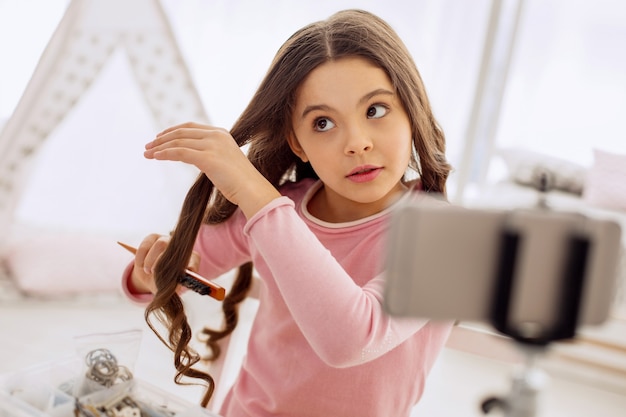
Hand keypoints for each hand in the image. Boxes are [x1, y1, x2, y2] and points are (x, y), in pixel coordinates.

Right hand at [130, 233, 200, 293]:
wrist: (150, 277)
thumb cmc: (164, 283)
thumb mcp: (170, 289)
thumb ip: (175, 287)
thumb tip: (178, 286)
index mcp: (189, 259)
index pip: (194, 259)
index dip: (191, 265)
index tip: (186, 273)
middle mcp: (180, 247)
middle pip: (175, 249)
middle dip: (163, 262)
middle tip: (154, 273)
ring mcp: (167, 240)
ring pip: (160, 244)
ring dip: (151, 259)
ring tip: (147, 271)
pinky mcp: (152, 238)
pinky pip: (146, 244)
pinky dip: (140, 257)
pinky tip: (140, 265)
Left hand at [143, 122, 279, 217]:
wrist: (251, 189)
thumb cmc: (239, 181)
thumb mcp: (224, 161)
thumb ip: (210, 154)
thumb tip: (194, 157)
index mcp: (221, 133)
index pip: (190, 127)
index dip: (172, 131)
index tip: (159, 137)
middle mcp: (216, 135)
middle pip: (181, 132)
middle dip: (162, 139)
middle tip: (148, 146)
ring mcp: (212, 146)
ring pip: (178, 142)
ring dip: (160, 147)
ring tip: (147, 153)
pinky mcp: (208, 158)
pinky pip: (180, 153)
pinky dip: (165, 154)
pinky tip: (156, 157)